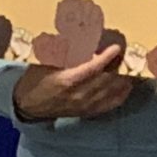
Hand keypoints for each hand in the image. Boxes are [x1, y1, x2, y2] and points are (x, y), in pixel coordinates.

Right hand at [10, 39, 134, 121]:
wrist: (27, 105)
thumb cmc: (33, 80)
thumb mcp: (43, 65)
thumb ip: (62, 58)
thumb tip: (79, 44)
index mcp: (66, 80)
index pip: (93, 69)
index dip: (107, 58)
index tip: (117, 47)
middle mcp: (78, 94)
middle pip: (105, 80)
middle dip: (118, 67)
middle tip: (127, 55)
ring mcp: (84, 105)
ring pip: (110, 93)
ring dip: (122, 81)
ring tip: (130, 69)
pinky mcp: (86, 112)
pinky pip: (108, 105)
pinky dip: (120, 96)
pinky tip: (126, 88)